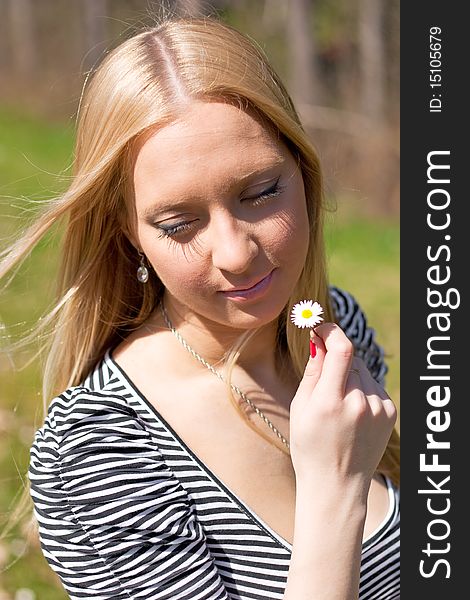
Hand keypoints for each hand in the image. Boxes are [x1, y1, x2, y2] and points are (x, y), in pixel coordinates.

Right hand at [289, 323, 396, 489]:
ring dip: (349, 377)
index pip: (342, 349)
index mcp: (330, 403)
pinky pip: (373, 385)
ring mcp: (378, 408)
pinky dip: (361, 390)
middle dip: (335, 362)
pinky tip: (353, 413)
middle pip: (349, 360)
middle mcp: (359, 403)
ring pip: (361, 371)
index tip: (319, 328)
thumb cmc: (310, 445)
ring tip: (338, 407)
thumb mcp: (300, 408)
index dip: (331, 331)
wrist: (336, 483)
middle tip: (323, 386)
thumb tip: (318, 339)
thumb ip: (314, 371)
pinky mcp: (390, 412)